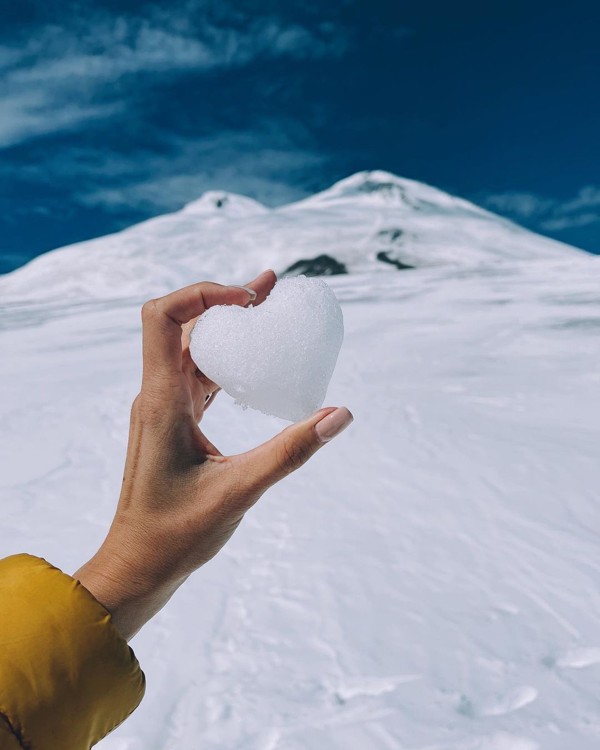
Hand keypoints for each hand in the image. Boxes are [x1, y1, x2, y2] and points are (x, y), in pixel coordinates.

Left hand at [74, 270, 352, 639]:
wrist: (136, 565)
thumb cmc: (176, 535)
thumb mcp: (240, 490)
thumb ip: (291, 451)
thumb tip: (341, 414)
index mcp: (162, 401)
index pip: (163, 318)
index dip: (203, 294)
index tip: (249, 300)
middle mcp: (157, 396)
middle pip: (183, 324)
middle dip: (226, 300)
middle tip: (271, 289)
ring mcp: (164, 408)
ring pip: (192, 349)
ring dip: (227, 328)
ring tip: (268, 314)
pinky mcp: (174, 423)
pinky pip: (198, 377)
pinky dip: (227, 361)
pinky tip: (256, 366)